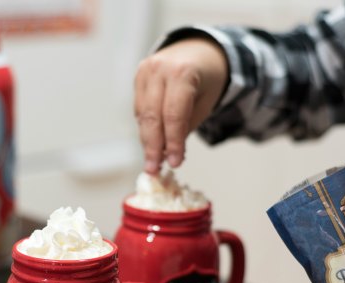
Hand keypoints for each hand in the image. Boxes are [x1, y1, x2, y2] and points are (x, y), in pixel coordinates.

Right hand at [134, 38, 228, 173]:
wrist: (199, 50)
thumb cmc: (207, 79)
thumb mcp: (205, 102)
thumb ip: (186, 126)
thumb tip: (169, 155)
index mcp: (182, 72)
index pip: (174, 115)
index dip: (172, 142)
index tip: (174, 163)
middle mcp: (160, 69)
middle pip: (152, 116)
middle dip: (153, 147)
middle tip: (154, 169)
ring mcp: (145, 71)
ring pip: (142, 114)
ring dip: (147, 140)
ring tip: (153, 161)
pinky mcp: (138, 77)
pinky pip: (139, 108)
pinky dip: (145, 128)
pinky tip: (151, 143)